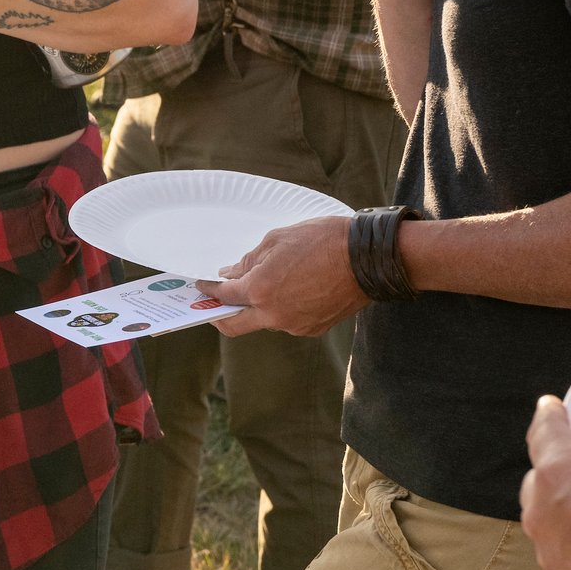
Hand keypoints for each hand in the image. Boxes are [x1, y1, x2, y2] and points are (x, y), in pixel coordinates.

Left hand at [198, 215, 367, 336]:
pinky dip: (281, 309)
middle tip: (214, 304)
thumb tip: (231, 274)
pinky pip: (287, 322)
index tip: (203, 286)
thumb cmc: (324, 241)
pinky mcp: (312, 329)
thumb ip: (249, 260)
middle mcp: (274, 314)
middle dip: (219, 315)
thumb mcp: (278, 240)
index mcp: (261, 290)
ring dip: (257, 308)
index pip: (225, 296)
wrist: (367, 258)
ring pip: (264, 322)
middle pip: (234, 325)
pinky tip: (290, 291)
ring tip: (263, 287)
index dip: (210, 290)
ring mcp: (294, 325)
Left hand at [521, 396, 570, 569]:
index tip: (551, 407)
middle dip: (555, 469)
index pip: (546, 434)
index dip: (550, 418)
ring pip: (544, 516)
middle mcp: (541, 510)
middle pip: (539, 479)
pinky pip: (558, 546)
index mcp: (559, 475)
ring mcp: (545, 547)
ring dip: (563, 508)